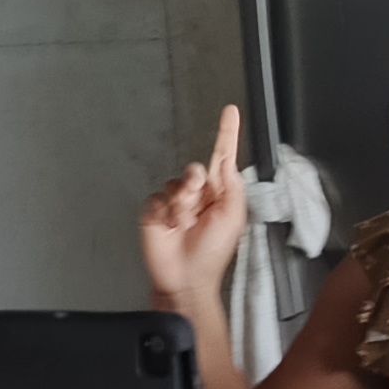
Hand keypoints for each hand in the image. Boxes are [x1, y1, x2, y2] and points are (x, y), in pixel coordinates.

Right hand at [139, 103, 249, 314]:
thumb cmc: (212, 253)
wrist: (185, 277)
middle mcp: (197, 194)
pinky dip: (165, 210)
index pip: (223, 157)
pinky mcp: (155, 210)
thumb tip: (227, 163)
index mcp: (220, 194)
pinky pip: (157, 196)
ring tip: (184, 224)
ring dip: (180, 204)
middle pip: (194, 170)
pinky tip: (170, 226)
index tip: (230, 111)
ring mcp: (175, 202)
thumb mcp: (232, 217)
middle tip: (195, 205)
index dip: (226, 133)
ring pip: (174, 183)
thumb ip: (231, 186)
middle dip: (194, 186)